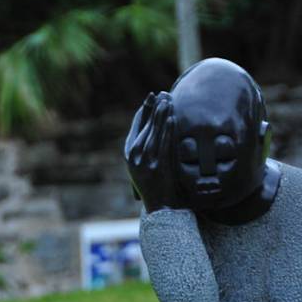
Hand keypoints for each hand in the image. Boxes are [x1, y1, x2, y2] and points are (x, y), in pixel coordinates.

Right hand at [124, 91, 178, 212]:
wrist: (160, 208)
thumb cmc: (156, 187)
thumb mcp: (145, 167)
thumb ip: (147, 149)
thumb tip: (153, 129)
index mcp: (128, 155)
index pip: (136, 126)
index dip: (145, 110)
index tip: (152, 98)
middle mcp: (134, 157)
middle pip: (145, 126)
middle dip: (154, 108)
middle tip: (162, 94)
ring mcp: (145, 162)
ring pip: (154, 132)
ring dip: (161, 115)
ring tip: (168, 100)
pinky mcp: (158, 166)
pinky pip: (163, 143)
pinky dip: (168, 130)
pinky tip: (172, 118)